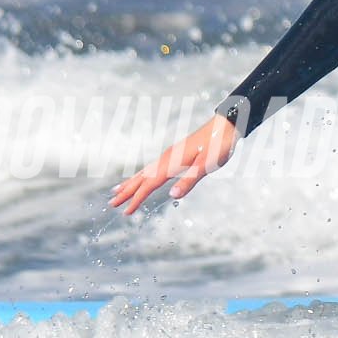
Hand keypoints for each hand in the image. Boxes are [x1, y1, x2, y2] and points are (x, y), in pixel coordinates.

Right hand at [111, 114, 239, 215]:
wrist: (225, 125)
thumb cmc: (219, 145)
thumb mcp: (207, 165)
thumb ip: (190, 181)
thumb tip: (172, 196)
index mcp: (172, 162)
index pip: (150, 184)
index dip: (137, 199)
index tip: (126, 212)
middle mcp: (166, 158)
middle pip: (142, 178)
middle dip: (127, 192)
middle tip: (111, 203)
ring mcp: (169, 156)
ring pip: (144, 172)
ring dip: (130, 183)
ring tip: (116, 191)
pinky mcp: (174, 155)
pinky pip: (152, 168)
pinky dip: (141, 176)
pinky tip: (141, 178)